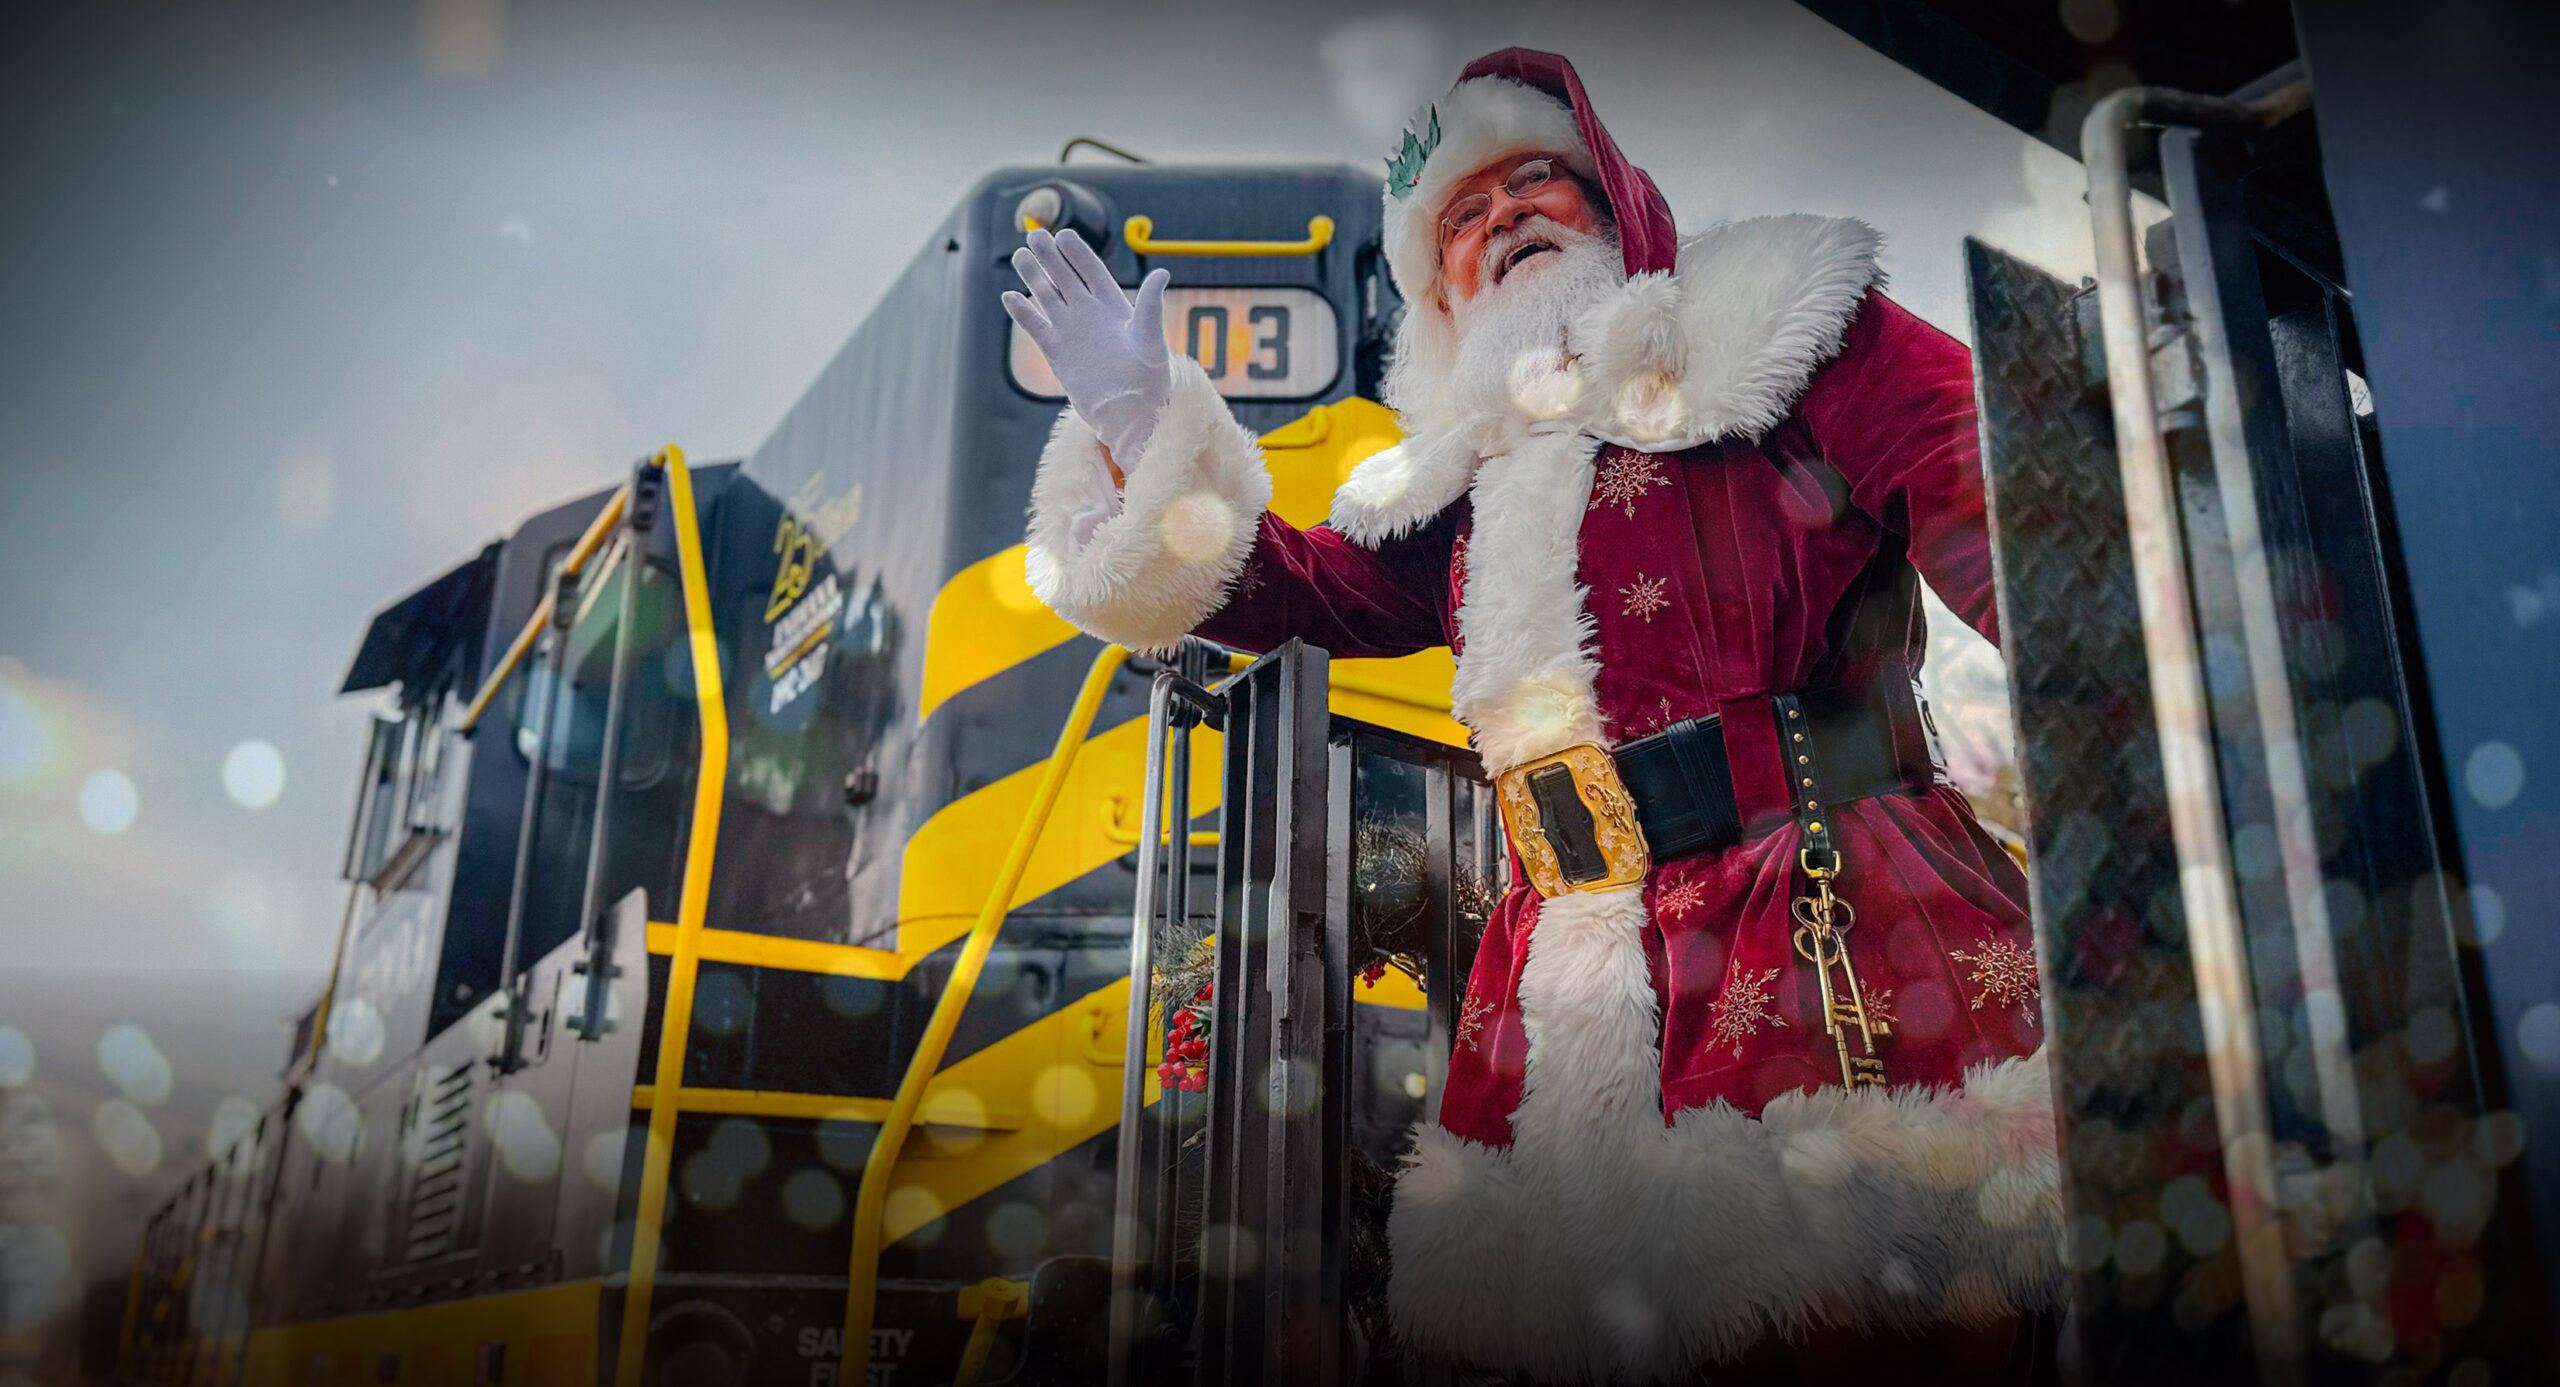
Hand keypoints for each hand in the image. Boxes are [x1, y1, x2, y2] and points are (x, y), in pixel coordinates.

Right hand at [1003, 229, 1171, 468]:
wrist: (1129, 415)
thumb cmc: (1149, 378)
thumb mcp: (1150, 338)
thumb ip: (1150, 305)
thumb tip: (1162, 272)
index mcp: (1114, 305)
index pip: (1092, 271)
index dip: (1077, 253)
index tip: (1063, 235)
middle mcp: (1090, 314)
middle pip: (1066, 277)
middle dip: (1050, 256)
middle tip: (1035, 234)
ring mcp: (1071, 331)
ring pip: (1048, 296)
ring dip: (1034, 276)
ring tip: (1019, 255)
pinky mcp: (1056, 351)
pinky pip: (1036, 326)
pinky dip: (1023, 312)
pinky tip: (1010, 296)